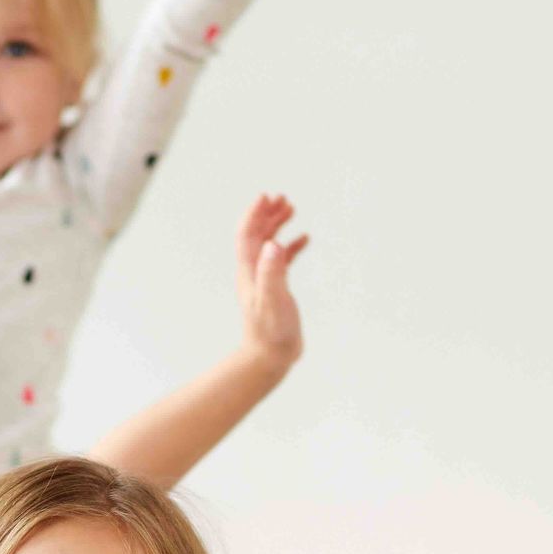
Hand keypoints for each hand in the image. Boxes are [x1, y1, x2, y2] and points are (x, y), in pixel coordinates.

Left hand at [235, 193, 307, 371]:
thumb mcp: (273, 299)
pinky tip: (304, 239)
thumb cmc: (271, 332)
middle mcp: (254, 273)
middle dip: (267, 214)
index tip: (266, 196)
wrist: (270, 358)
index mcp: (250, 271)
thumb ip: (272, 272)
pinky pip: (282, 261)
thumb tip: (273, 244)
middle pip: (256, 235)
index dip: (255, 214)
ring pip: (268, 245)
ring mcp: (264, 280)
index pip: (248, 235)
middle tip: (282, 198)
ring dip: (277, 225)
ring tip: (291, 208)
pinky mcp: (276, 290)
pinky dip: (291, 246)